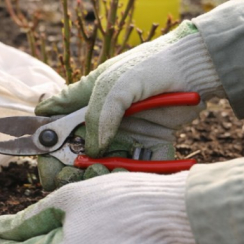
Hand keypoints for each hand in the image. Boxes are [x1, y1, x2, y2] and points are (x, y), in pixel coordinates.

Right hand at [36, 21, 222, 157]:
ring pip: (102, 170)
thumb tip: (91, 151)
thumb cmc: (149, 66)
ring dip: (103, 177)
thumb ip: (97, 116)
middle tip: (86, 173)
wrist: (195, 69)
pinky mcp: (147, 148)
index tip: (54, 167)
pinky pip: (136, 170)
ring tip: (114, 170)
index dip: (49, 154)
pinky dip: (132, 175)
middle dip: (75, 173)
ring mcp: (123, 138)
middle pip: (74, 160)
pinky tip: (133, 169)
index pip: (53, 134)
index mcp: (81, 105)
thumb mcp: (113, 84)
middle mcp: (99, 124)